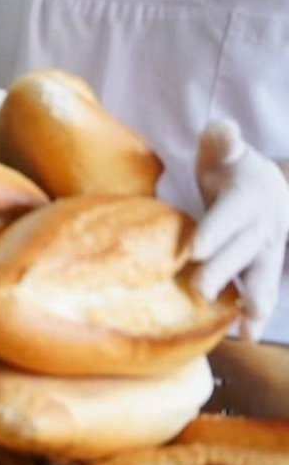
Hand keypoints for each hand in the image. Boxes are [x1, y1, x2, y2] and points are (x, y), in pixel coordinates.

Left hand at [192, 119, 288, 340]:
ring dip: (252, 302)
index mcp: (248, 198)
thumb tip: (224, 129)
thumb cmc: (231, 166)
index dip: (214, 232)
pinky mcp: (263, 267)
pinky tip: (245, 336)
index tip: (194, 250)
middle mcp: (261, 226)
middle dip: (223, 271)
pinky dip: (256, 315)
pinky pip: (262, 291)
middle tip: (199, 290)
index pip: (230, 215)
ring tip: (243, 328)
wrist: (269, 186)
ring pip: (261, 277)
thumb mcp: (224, 149)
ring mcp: (266, 250)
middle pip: (242, 251)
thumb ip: (222, 141)